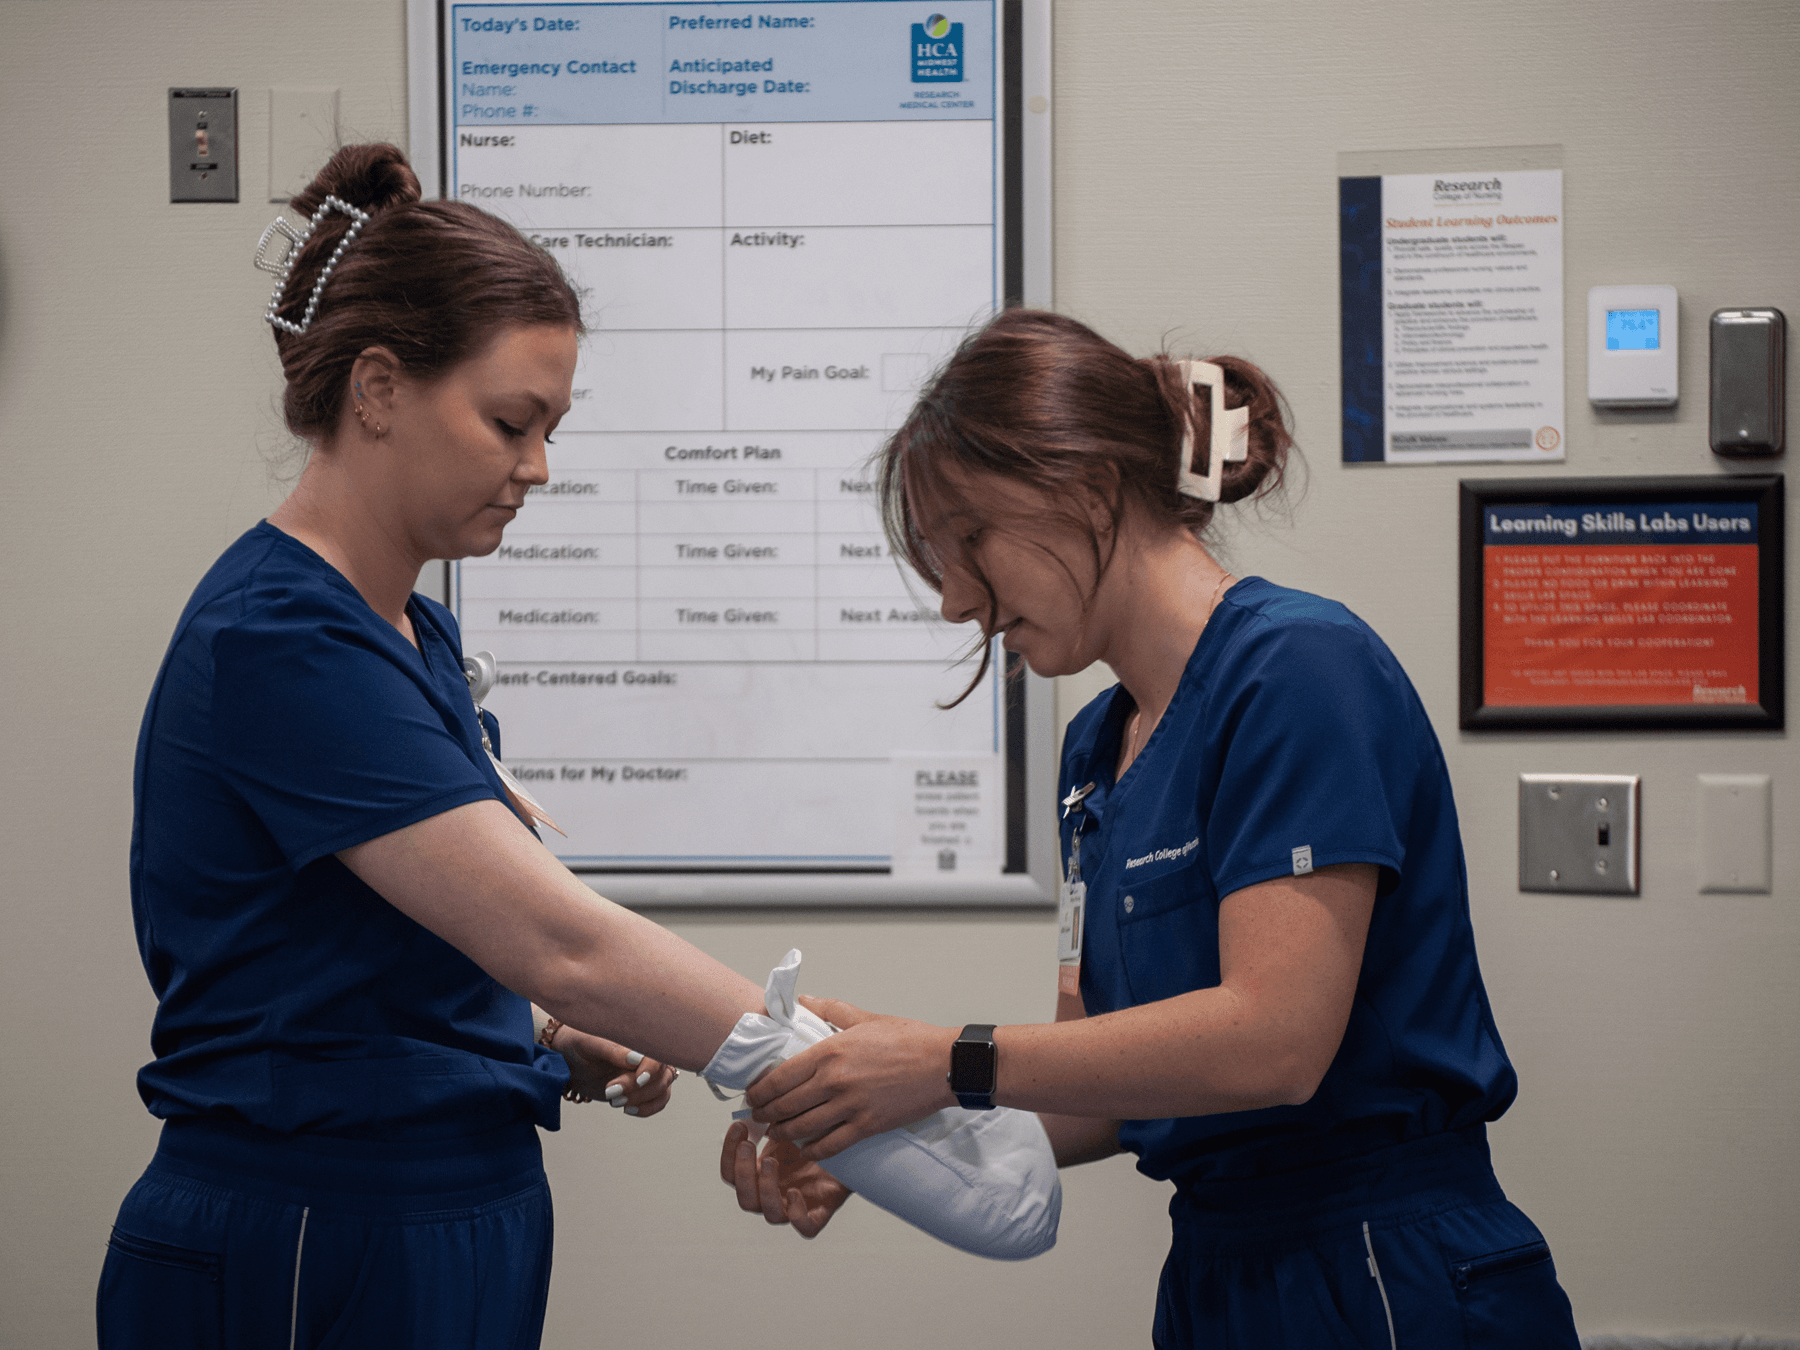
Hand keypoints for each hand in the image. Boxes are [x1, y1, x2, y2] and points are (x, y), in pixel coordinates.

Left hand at [557, 1029, 676, 1116]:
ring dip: (642, 1100)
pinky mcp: (640, 1088)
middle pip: (661, 1075)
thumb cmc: (578, 1043)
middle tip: (610, 1091)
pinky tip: (627, 1109)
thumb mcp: (590, 1044)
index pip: (658, 1053)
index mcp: (637, 1038)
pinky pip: (658, 1099)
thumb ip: (614, 1050)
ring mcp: (644, 1072)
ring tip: (615, 1102)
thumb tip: (637, 1059)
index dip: (652, 1068)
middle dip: (639, 1089)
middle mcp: (646, 1054)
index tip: (639, 1080)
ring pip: (662, 1089)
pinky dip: (647, 1108)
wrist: (566, 1059)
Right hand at [718, 1120, 851, 1237]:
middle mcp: (773, 1194)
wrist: (848, 1145)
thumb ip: (769, 1114)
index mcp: (760, 1175)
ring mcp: (794, 1206)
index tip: (738, 1126)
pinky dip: (797, 1214)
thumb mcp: (788, 1121)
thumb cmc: (815, 1133)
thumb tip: (751, 1092)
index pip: (731, 1174)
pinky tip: (796, 1192)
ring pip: (769, 1214)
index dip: (729, 1153)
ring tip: (772, 1162)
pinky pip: (805, 1228)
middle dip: (743, 1172)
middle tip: (748, 1145)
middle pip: (745, 1199)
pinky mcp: (819, 1214)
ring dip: (765, 1188)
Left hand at [745, 996, 957, 1159]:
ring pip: (802, 1128)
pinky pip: (830, 1145)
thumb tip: (803, 1001)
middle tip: (756, 1116)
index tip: (752, 1094)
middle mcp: (834, 1080)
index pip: (779, 1076)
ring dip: (782, 1133)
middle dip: (764, 1114)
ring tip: (774, 1133)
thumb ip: (829, 1010)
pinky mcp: (867, 1126)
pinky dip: (812, 1150)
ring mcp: (850, 1106)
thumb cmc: (908, 1038)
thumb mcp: (865, 1018)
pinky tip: (805, 1149)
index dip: (760, 1090)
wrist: (944, 1063)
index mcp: (830, 1051)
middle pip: (785, 1105)